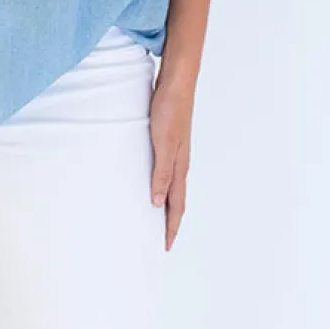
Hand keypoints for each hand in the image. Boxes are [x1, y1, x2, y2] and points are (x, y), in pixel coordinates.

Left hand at [148, 74, 193, 250]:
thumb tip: (158, 203)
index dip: (171, 227)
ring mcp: (175, 151)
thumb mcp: (163, 143)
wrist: (176, 82)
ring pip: (171, 185)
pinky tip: (149, 182)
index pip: (177, 205)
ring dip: (165, 204)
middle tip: (159, 240)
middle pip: (176, 199)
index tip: (165, 247)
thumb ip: (161, 172)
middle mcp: (180, 162)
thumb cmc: (170, 110)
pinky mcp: (168, 140)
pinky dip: (160, 184)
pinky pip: (165, 170)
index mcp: (180, 166)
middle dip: (169, 221)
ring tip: (154, 217)